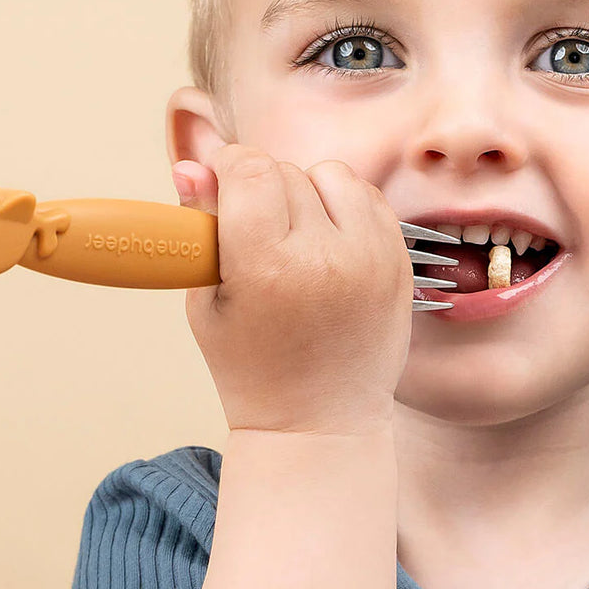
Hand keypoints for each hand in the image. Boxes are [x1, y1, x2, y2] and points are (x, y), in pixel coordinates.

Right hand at [171, 146, 414, 435]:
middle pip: (286, 171)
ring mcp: (371, 259)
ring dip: (308, 191)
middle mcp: (326, 257)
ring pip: (333, 174)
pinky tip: (328, 242)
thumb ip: (200, 227)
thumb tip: (190, 166)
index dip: (228, 166)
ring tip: (295, 234)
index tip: (222, 182)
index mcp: (267, 268)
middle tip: (256, 229)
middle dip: (262, 187)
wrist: (320, 422)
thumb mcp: (207, 302)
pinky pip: (370, 198)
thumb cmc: (252, 368)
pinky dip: (346, 207)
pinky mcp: (399, 263)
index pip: (250, 169)